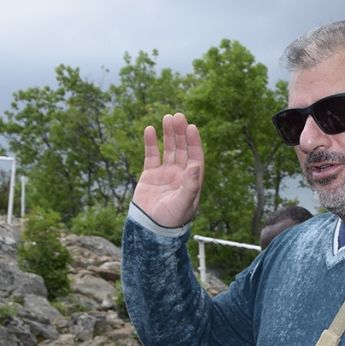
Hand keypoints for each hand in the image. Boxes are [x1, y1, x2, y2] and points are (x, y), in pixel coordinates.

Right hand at [132, 113, 203, 227]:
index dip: (194, 141)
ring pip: (168, 149)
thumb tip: (195, 166)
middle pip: (182, 148)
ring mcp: (165, 173)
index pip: (195, 156)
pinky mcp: (150, 174)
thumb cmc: (171, 220)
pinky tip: (149, 129)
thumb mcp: (183, 203)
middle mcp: (180, 174)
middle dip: (181, 132)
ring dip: (169, 133)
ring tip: (167, 118)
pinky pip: (151, 155)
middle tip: (178, 116)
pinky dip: (150, 142)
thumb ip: (190, 186)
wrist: (150, 229)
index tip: (191, 127)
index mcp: (192, 180)